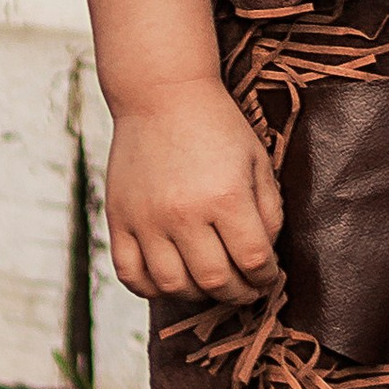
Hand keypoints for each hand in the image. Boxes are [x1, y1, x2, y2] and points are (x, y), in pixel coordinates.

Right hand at [103, 80, 283, 304]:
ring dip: (197, 295)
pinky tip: (169, 278)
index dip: (267, 277)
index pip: (253, 261)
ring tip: (209, 282)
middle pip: (215, 281)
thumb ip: (269, 212)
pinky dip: (151, 288)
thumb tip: (264, 258)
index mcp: (225, 197)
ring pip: (172, 286)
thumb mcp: (256, 161)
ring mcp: (147, 219)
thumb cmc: (216, 126)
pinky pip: (131, 274)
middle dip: (238, 292)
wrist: (161, 93)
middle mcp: (184, 213)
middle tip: (244, 287)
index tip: (268, 276)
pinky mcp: (119, 218)